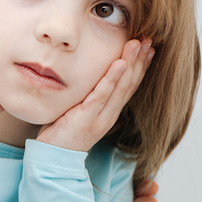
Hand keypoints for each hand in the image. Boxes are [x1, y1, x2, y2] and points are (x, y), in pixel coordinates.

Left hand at [36, 39, 153, 152]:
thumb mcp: (77, 112)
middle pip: (129, 84)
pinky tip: (120, 63)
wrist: (53, 160)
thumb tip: (86, 79)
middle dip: (140, 61)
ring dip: (131, 64)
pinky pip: (102, 95)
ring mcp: (100, 117)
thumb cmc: (61, 134)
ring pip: (121, 87)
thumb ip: (86, 98)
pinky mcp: (87, 118)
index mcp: (108, 113)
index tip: (147, 49)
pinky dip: (112, 78)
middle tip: (149, 40)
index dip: (139, 67)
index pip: (128, 86)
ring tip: (138, 45)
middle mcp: (109, 114)